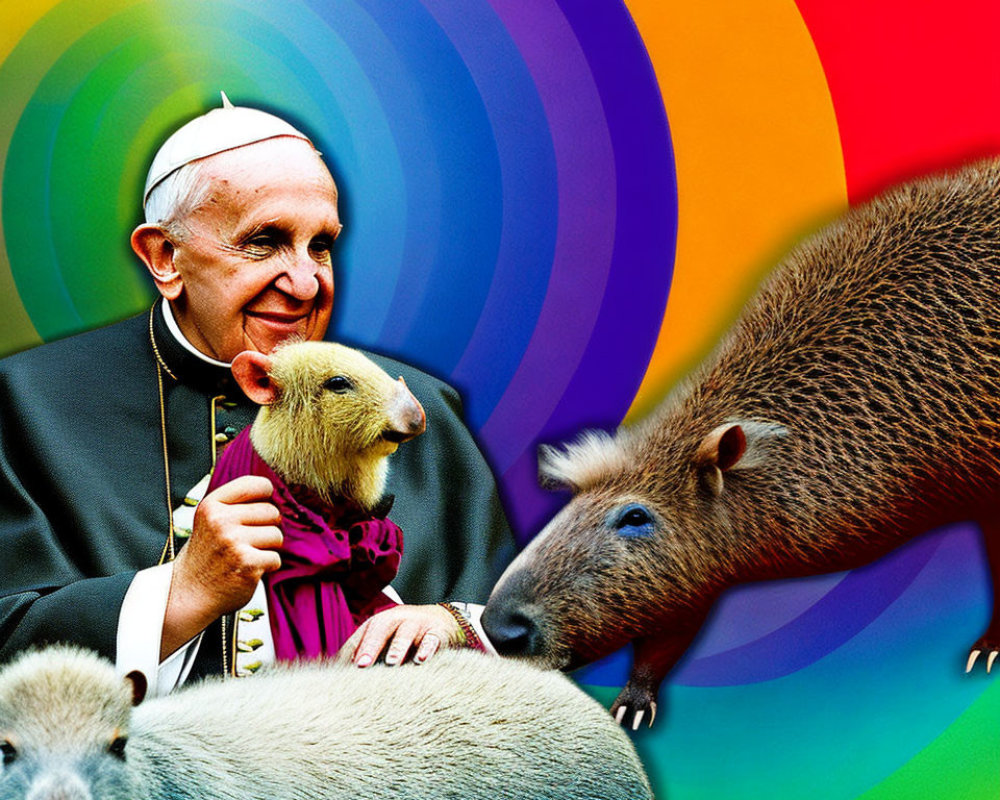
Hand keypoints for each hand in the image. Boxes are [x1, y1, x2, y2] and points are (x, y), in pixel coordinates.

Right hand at [161, 476, 282, 657]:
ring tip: (249, 555)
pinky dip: (268, 566)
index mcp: (212, 505)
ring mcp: (234, 542)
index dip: (267, 496)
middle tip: (251, 540)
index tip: (261, 508)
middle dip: (268, 527)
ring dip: (269, 548)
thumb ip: (235, 504)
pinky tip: (250, 569)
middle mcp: (221, 520)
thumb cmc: (207, 555)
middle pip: (272, 511)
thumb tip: (275, 492)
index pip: (256, 484)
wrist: (189, 593)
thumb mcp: (211, 520)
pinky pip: (276, 558)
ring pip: (277, 535)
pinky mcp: (248, 563)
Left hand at [336, 604, 463, 667]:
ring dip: (397, 648)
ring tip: (391, 663)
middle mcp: (396, 619)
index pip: (362, 635)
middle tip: (362, 664)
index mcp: (380, 622)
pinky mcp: (437, 631)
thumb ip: (367, 654)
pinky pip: (432, 639)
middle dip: (370, 646)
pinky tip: (421, 660)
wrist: (443, 621)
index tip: (342, 670)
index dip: (352, 650)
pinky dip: (427, 648)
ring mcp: (417, 623)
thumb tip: (340, 677)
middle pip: (380, 628)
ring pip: (405, 633)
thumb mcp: (386, 641)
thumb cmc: (406, 637)